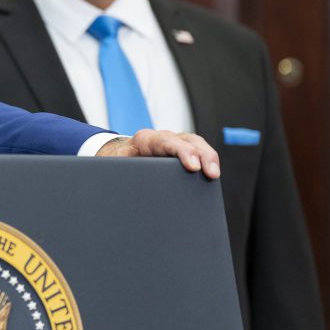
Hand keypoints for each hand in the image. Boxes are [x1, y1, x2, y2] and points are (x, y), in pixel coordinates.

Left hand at [95, 129, 220, 178]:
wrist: (118, 157)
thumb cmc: (118, 164)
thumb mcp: (115, 168)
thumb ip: (121, 175)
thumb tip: (127, 190)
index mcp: (144, 141)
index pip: (165, 141)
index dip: (180, 152)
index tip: (192, 166)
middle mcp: (162, 139)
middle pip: (186, 140)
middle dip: (201, 154)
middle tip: (211, 173)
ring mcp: (175, 144)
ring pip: (196, 144)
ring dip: (208, 158)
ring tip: (214, 175)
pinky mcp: (182, 152)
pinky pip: (198, 152)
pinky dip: (207, 161)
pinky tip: (212, 175)